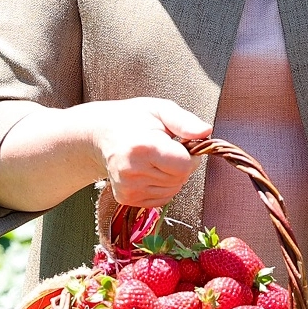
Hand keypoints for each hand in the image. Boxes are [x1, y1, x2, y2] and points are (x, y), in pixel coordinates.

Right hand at [89, 98, 209, 208]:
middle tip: (167, 149)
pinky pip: (161, 199)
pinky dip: (163, 187)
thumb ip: (184, 121)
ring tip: (157, 159)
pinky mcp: (125, 198)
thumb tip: (206, 132)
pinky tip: (150, 171)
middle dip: (182, 165)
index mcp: (143, 147)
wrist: (101, 133)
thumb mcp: (160, 109)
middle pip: (180, 179)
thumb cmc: (135, 118)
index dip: (190, 155)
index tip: (181, 143)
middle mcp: (132, 171)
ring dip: (173, 177)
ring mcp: (127, 188)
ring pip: (173, 191)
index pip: (184, 165)